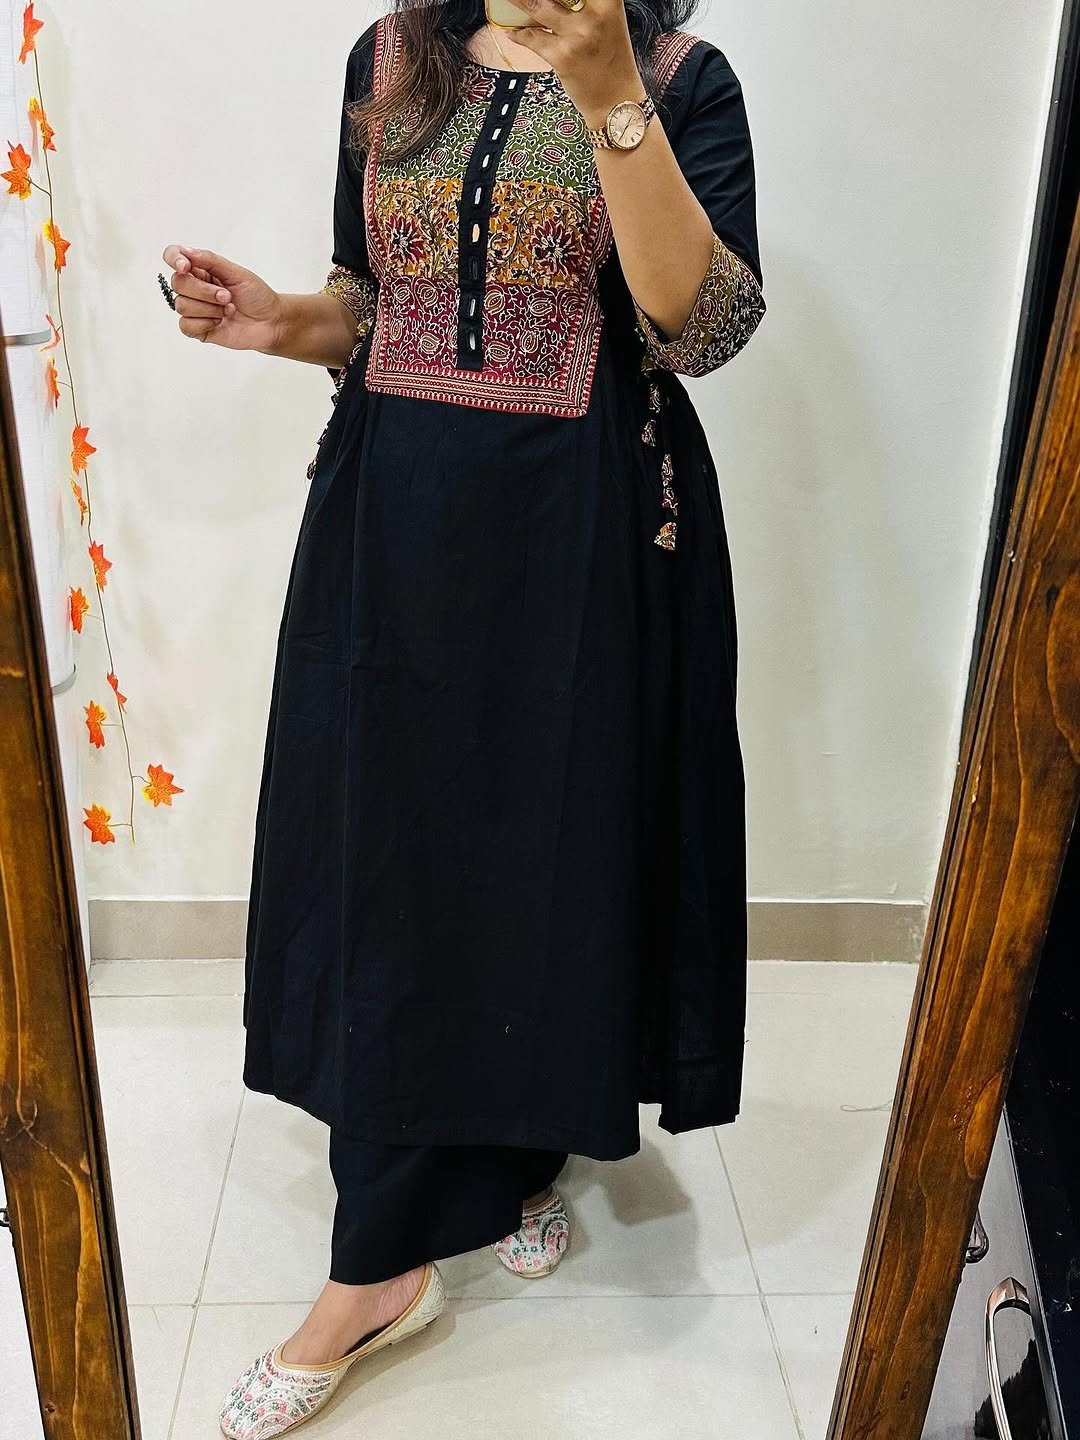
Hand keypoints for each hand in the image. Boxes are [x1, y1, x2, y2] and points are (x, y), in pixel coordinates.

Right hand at [160, 244, 284, 351]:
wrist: (270, 322)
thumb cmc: (256, 295)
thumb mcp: (236, 272)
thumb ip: (210, 260)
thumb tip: (186, 251)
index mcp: (201, 269)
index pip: (173, 256)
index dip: (174, 259)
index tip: (186, 267)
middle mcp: (194, 287)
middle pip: (177, 283)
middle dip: (204, 291)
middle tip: (227, 296)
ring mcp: (195, 309)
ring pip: (181, 305)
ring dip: (209, 308)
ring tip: (228, 309)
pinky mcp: (198, 329)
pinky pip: (185, 325)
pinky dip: (204, 323)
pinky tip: (220, 322)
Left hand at [503, 0, 644, 127]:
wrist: (617, 103)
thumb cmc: (612, 61)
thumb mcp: (609, 21)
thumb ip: (590, 3)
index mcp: (609, 2)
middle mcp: (595, 15)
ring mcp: (577, 36)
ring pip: (537, 6)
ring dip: (517, 0)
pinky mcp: (562, 57)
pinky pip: (533, 39)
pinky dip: (519, 34)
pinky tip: (511, 31)